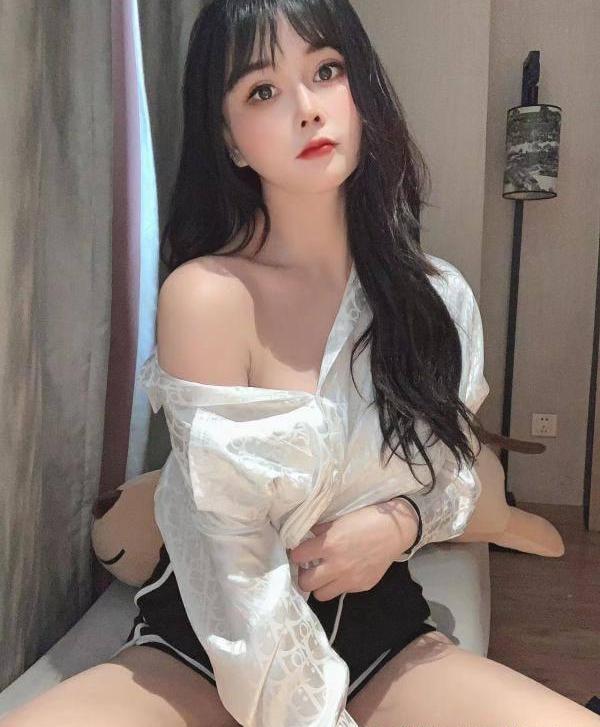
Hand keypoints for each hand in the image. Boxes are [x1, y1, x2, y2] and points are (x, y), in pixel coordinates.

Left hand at [287, 498, 418, 600]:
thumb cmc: (365, 519)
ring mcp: (349, 579)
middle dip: (303, 575)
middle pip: (305, 583)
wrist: (394, 530)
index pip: (298, 557)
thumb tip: (305, 537)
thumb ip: (320, 531)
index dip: (296, 554)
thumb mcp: (338, 520)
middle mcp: (336, 565)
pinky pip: (341, 592)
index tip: (299, 552)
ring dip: (319, 585)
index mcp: (329, 545)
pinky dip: (338, 584)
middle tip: (308, 567)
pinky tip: (344, 573)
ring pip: (320, 595)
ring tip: (323, 574)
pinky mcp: (361, 586)